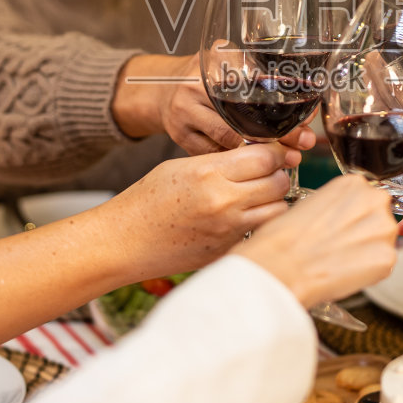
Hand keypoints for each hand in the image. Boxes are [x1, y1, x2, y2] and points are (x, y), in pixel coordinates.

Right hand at [102, 143, 297, 278]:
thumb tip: (260, 159)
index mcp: (209, 172)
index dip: (273, 152)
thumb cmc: (148, 200)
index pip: (266, 157)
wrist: (124, 241)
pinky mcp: (227, 250)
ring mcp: (228, 229)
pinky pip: (260, 230)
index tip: (272, 153)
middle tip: (266, 173)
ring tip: (259, 195)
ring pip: (278, 209)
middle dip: (277, 174)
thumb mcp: (182, 167)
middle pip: (278, 182)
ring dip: (274, 200)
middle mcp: (223, 201)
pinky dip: (260, 221)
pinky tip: (244, 216)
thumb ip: (222, 161)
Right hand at [115, 53, 316, 156]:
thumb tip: (303, 101)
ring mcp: (184, 117)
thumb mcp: (225, 60)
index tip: (303, 125)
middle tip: (299, 149)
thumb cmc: (202, 77)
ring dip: (258, 156)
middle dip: (275, 139)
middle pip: (242, 122)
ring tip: (283, 162)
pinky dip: (236, 163)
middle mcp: (193, 91)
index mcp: (211, 67)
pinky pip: (214, 155)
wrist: (160, 90)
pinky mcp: (180, 139)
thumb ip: (255, 71)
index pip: (252, 93)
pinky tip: (255, 169)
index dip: (281, 114)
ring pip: (228, 142)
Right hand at [236, 176, 397, 308]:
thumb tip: (348, 219)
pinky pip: (383, 265)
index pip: (367, 199)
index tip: (339, 228)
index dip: (352, 217)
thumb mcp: (314, 203)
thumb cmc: (286, 237)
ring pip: (383, 242)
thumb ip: (339, 205)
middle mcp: (374, 199)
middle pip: (380, 218)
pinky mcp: (387, 257)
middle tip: (339, 246)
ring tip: (339, 260)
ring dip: (367, 252)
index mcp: (354, 183)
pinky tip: (344, 272)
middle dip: (364, 233)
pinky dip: (368, 272)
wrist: (281, 264)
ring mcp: (384, 229)